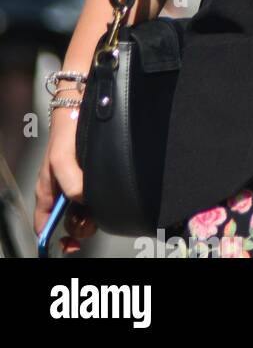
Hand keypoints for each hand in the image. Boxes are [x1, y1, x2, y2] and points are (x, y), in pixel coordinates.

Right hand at [34, 106, 95, 253]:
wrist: (83, 107)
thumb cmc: (66, 133)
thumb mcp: (61, 160)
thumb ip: (70, 183)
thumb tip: (85, 200)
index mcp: (48, 192)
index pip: (44, 225)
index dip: (55, 238)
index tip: (71, 244)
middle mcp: (63, 190)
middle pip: (69, 221)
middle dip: (80, 226)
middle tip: (91, 218)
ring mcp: (79, 183)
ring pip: (85, 210)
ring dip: (93, 214)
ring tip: (99, 205)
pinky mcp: (94, 174)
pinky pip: (98, 194)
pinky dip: (103, 199)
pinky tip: (107, 192)